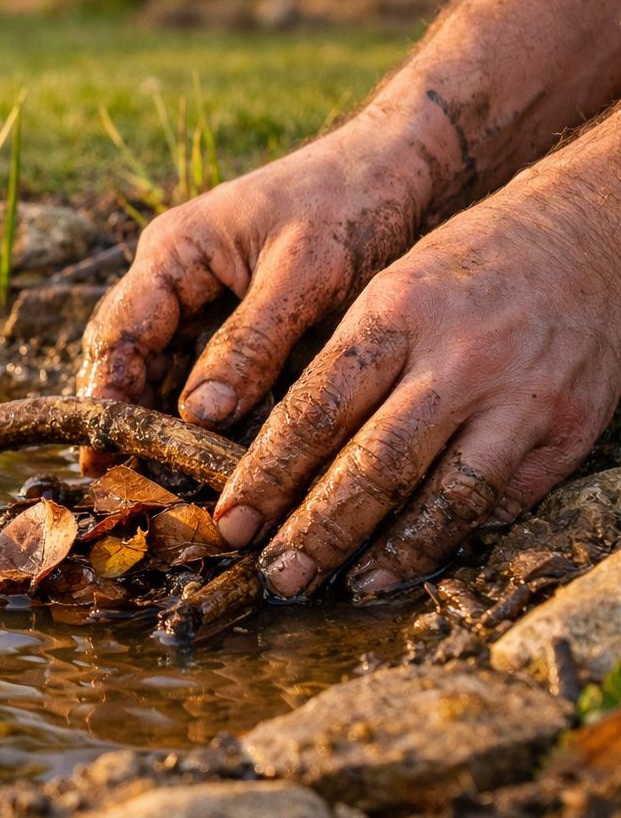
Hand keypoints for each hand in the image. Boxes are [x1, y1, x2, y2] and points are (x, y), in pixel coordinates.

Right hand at [77, 105, 440, 470]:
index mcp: (174, 251)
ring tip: (155, 477)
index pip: (119, 332)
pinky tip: (205, 453)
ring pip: (158, 366)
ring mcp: (199, 294)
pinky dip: (198, 409)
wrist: (402, 169)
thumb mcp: (306, 275)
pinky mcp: (233, 315)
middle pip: (126, 354)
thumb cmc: (354, 206)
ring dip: (155, 416)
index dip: (106, 394)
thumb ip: (250, 343)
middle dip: (121, 413)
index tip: (104, 450)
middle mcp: (173, 273)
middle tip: (114, 474)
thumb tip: (198, 415)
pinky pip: (198, 369)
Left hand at [213, 143, 620, 597]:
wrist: (592, 232)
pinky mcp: (569, 428)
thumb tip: (281, 450)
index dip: (269, 475)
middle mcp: (457, 359)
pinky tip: (422, 559)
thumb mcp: (392, 285)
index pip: (316, 410)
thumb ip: (344, 362)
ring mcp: (521, 398)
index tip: (233, 519)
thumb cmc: (468, 264)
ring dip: (392, 552)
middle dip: (317, 530)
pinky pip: (504, 500)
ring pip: (444, 497)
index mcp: (396, 313)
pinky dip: (458, 536)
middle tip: (276, 576)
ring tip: (350, 584)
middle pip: (374, 466)